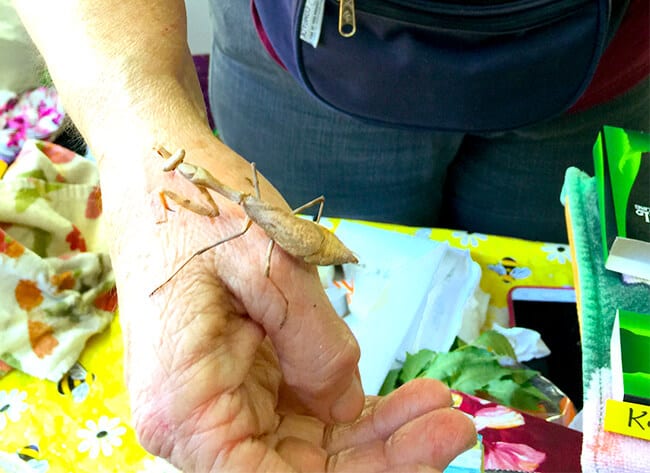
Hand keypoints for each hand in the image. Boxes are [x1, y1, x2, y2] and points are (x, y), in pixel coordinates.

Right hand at [100, 141, 476, 471]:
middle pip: (296, 468)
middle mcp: (197, 418)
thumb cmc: (200, 208)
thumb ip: (314, 345)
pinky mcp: (244, 379)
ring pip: (309, 446)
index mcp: (186, 403)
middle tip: (450, 428)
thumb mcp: (269, 263)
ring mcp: (221, 401)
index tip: (415, 462)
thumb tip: (347, 406)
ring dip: (378, 432)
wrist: (162, 178)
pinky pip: (304, 412)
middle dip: (378, 456)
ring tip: (439, 406)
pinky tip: (406, 393)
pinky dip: (356, 407)